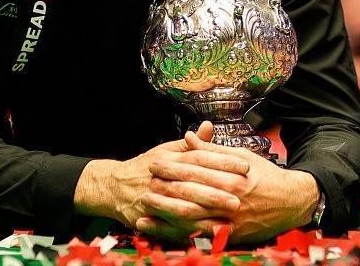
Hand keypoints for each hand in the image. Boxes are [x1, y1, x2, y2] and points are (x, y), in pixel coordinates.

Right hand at [74, 123, 247, 237]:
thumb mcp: (166, 151)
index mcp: (169, 160)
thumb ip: (191, 144)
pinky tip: (210, 232)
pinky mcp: (151, 219)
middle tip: (242, 194)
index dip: (223, 161)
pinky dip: (192, 231)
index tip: (245, 166)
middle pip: (193, 183)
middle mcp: (162, 179)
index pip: (199, 157)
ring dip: (208, 212)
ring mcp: (155, 200)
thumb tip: (210, 126)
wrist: (114, 187)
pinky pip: (174, 227)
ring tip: (230, 216)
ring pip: (184, 207)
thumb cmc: (146, 168)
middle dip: (218, 189)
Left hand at [138, 123, 318, 242]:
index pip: (195, 170)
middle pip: (190, 194)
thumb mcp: (241, 156)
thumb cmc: (265, 176)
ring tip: (144, 210)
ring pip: (192, 218)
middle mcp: (230, 198)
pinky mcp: (231, 236)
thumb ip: (213, 150)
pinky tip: (164, 233)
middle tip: (143, 185)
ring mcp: (230, 219)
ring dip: (166, 215)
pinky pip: (201, 237)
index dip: (171, 167)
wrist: (292, 202)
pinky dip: (181, 235)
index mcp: (231, 175)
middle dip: (164, 190)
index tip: (153, 163)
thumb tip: (189, 136)